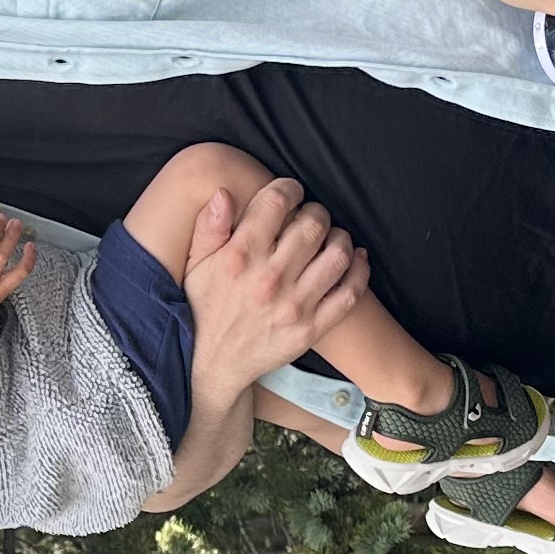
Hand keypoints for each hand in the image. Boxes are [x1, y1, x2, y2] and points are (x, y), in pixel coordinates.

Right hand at [179, 173, 366, 397]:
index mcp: (240, 256)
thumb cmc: (204, 309)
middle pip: (313, 224)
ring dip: (340, 238)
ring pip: (338, 254)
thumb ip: (209, 227)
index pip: (277, 202)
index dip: (289, 188)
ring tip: (329, 239)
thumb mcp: (194, 266)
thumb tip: (225, 192)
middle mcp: (270, 279)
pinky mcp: (311, 329)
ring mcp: (294, 306)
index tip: (290, 193)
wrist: (212, 366)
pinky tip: (354, 260)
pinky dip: (360, 271)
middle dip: (316, 212)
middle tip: (309, 218)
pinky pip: (350, 294)